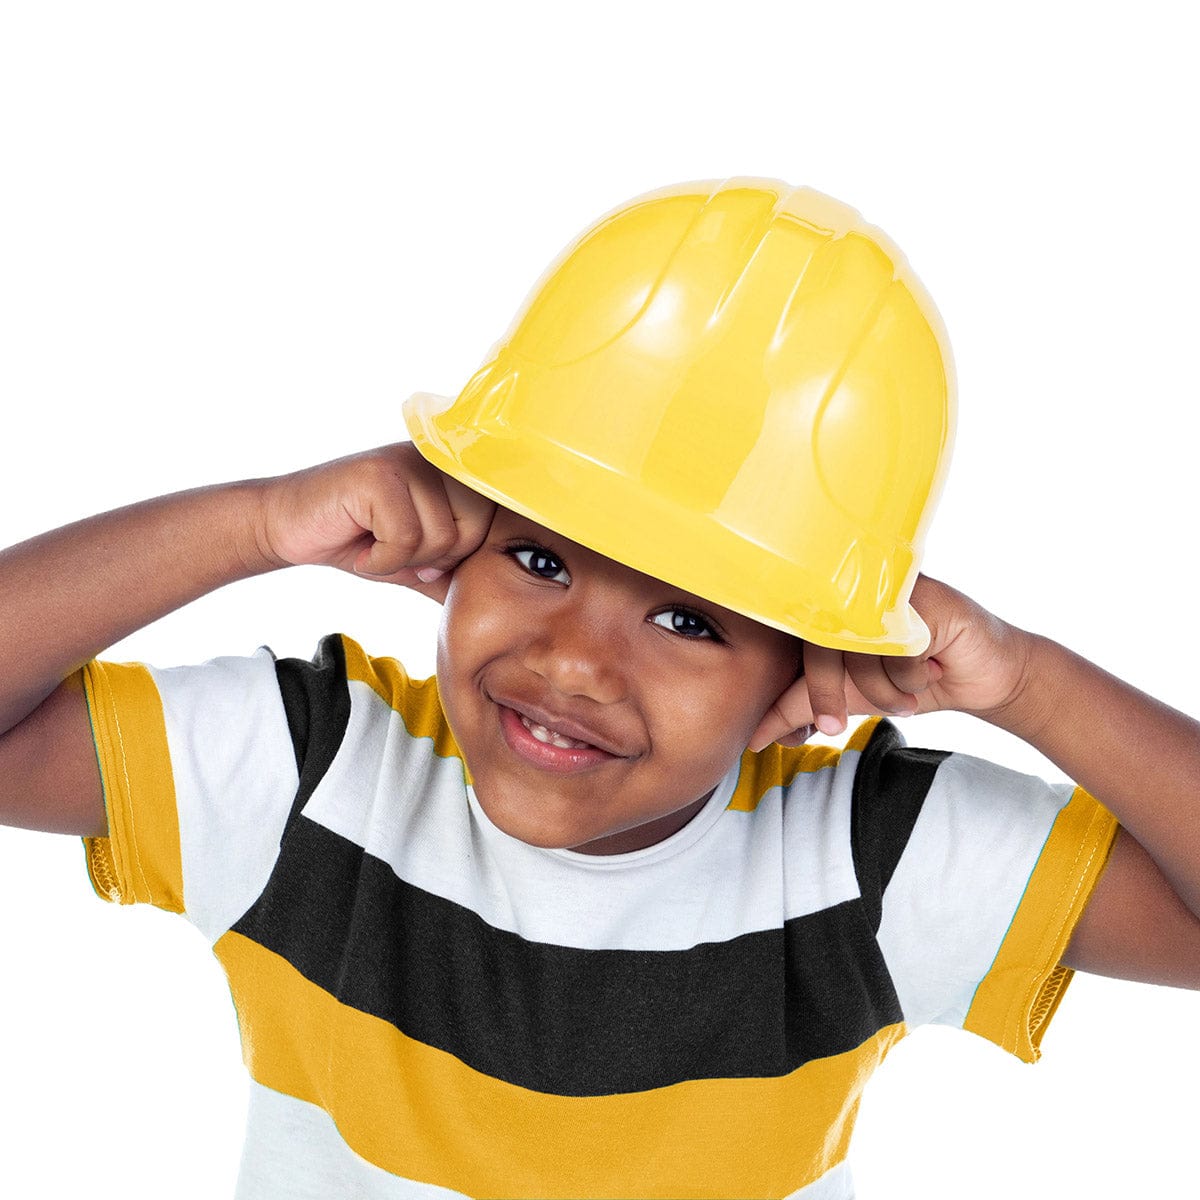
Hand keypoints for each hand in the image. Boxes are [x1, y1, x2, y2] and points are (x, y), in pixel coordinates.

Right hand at [257, 442, 495, 600]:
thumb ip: (454, 569)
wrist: (289, 527)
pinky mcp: (379, 475)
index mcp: (449, 470)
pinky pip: (405, 538)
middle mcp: (433, 458)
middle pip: (472, 530)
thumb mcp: (415, 560)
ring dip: (401, 561)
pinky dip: (380, 560)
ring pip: (440, 537)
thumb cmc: (355, 540)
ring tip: (373, 546)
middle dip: (433, 559)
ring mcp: (406, 461)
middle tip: (394, 551)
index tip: (420, 556)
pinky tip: (360, 547)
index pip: (491, 519)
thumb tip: (500, 594)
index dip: (458, 553)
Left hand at [748, 575, 1034, 749]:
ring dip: (882, 688)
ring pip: (855, 644)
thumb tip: (752, 735)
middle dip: (824, 694)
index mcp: (826, 611)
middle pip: (814, 642)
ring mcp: (882, 587)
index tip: (770, 735)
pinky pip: (896, 640)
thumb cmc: (911, 680)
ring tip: (905, 699)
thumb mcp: (849, 698)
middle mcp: (849, 591)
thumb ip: (801, 707)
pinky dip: (909, 671)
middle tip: (835, 728)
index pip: (787, 646)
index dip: (784, 690)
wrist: (982, 675)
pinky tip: (931, 668)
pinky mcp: (917, 592)